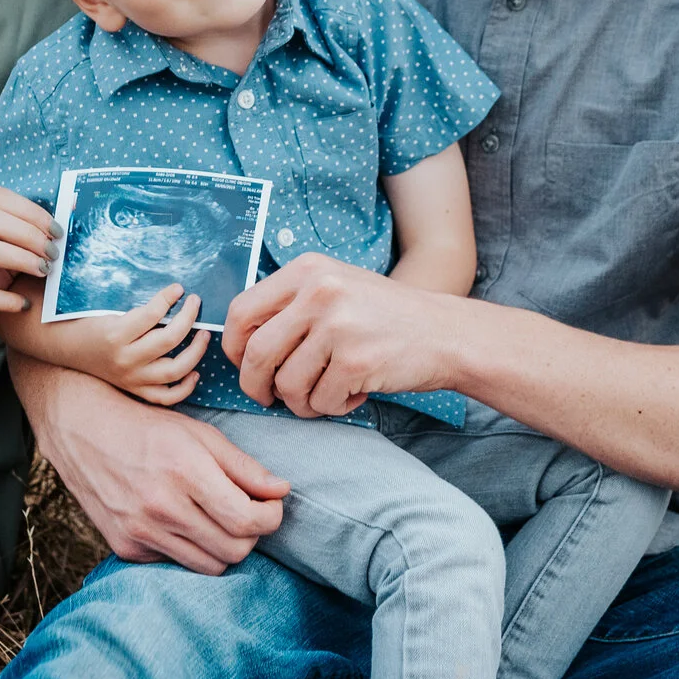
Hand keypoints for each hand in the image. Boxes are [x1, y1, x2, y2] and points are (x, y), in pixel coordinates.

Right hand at [13, 356, 287, 572]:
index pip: (247, 521)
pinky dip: (190, 550)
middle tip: (247, 512)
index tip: (271, 506)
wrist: (81, 430)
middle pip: (234, 551)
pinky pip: (176, 564)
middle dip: (252, 535)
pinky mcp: (126, 547)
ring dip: (224, 547)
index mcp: (186, 473)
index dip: (271, 518)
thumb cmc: (148, 427)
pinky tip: (182, 523)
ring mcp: (141, 532)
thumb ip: (244, 466)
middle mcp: (162, 508)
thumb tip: (282, 491)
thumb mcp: (200, 434)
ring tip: (218, 520)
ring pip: (209, 566)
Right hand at [58, 285, 213, 404]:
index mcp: (115, 334)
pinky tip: (195, 372)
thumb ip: (139, 308)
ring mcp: (131, 378)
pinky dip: (185, 388)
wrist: (67, 347)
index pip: (152, 314)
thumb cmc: (88, 323)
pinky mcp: (135, 389)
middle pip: (169, 340)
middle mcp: (125, 359)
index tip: (179, 288)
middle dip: (189, 318)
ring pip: (174, 370)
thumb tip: (174, 294)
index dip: (169, 298)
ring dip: (196, 352)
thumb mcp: (107, 310)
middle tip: (195, 303)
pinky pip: (166, 397)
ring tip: (204, 335)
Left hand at [223, 254, 465, 417]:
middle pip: (255, 353)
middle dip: (256, 385)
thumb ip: (289, 305)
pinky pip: (320, 402)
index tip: (243, 364)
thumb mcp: (334, 287)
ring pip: (287, 384)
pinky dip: (332, 408)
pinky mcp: (356, 362)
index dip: (233, 346)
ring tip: (326, 393)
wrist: (445, 333)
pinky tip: (353, 394)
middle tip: (269, 397)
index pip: (240, 311)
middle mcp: (319, 291)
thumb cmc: (384, 317)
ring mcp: (337, 326)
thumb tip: (238, 345)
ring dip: (301, 402)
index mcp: (307, 270)